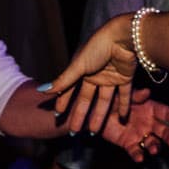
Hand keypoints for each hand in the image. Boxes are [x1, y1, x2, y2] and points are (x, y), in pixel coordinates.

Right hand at [43, 15, 139, 132]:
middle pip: (86, 98)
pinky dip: (123, 106)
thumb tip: (42, 91)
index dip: (64, 101)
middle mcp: (95, 73)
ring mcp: (110, 76)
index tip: (58, 115)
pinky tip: (120, 119)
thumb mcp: (78, 66)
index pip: (70, 88)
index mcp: (81, 68)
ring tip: (94, 132)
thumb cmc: (98, 47)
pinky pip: (124, 95)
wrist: (124, 37)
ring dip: (100, 115)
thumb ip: (63, 81)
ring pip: (104, 100)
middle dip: (80, 114)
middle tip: (75, 131)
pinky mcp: (126, 77)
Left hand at [97, 88, 168, 163]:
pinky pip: (136, 151)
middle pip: (163, 130)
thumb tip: (147, 91)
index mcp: (150, 108)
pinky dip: (138, 155)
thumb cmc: (113, 99)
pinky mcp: (129, 144)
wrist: (96, 112)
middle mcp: (149, 123)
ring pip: (152, 143)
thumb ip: (135, 95)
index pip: (166, 113)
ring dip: (155, 147)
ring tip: (154, 151)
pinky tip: (139, 158)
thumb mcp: (123, 95)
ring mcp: (140, 134)